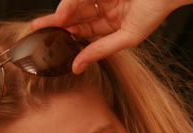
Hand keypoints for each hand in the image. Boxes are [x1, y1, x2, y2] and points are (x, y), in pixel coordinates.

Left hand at [30, 0, 180, 73]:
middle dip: (57, 28)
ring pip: (76, 7)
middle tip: (37, 34)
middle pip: (75, 21)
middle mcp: (105, 10)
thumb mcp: (127, 37)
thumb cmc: (154, 11)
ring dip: (60, 16)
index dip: (68, 42)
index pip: (85, 35)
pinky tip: (61, 14)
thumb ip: (101, 50)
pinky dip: (71, 3)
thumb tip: (77, 67)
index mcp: (112, 26)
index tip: (52, 49)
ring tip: (45, 26)